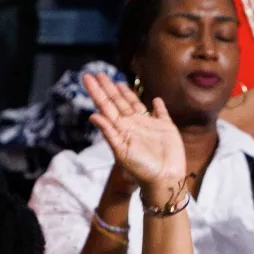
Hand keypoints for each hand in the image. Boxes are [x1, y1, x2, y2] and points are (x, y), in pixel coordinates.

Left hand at [82, 72, 186, 193]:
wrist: (164, 179)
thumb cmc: (141, 169)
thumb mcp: (121, 151)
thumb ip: (108, 132)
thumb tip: (93, 116)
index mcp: (121, 129)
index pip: (106, 106)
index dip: (97, 92)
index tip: (87, 78)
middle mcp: (133, 125)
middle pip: (118, 102)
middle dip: (108, 88)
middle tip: (98, 74)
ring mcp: (149, 126)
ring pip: (136, 105)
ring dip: (127, 94)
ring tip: (118, 82)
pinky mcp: (166, 128)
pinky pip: (161, 113)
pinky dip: (158, 106)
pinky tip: (155, 99)